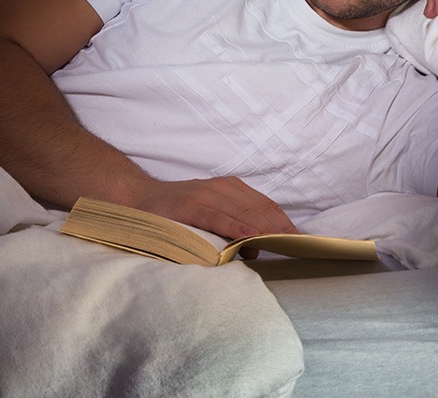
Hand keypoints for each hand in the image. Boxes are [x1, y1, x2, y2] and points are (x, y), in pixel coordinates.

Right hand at [133, 175, 297, 255]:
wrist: (137, 197)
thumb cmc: (175, 211)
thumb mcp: (209, 214)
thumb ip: (232, 227)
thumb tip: (256, 248)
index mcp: (230, 188)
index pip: (264, 204)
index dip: (283, 221)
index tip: (301, 238)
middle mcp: (221, 188)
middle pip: (259, 208)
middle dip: (280, 226)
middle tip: (298, 245)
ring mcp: (205, 194)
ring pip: (243, 211)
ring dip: (265, 227)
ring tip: (283, 242)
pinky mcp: (189, 205)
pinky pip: (217, 216)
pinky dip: (235, 226)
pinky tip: (250, 237)